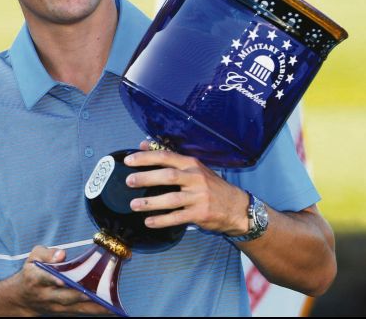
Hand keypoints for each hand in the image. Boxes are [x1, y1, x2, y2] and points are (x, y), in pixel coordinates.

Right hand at [9, 246, 112, 315]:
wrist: (22, 298)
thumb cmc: (31, 272)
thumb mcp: (33, 257)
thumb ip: (46, 253)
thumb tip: (61, 254)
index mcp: (36, 278)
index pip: (44, 278)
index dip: (52, 279)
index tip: (62, 280)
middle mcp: (46, 294)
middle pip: (64, 296)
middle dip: (80, 295)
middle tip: (96, 292)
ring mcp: (55, 306)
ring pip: (75, 307)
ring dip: (93, 306)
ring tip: (111, 304)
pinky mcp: (63, 312)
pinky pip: (80, 312)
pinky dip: (95, 311)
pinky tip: (111, 309)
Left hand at [124, 141, 249, 235]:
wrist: (236, 207)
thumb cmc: (211, 186)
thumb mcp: (194, 168)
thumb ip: (170, 157)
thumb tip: (144, 144)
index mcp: (192, 164)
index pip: (166, 157)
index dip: (146, 157)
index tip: (129, 160)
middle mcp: (196, 178)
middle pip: (168, 176)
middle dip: (146, 178)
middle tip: (129, 181)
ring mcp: (199, 197)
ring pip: (171, 199)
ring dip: (151, 202)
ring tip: (134, 205)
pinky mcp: (200, 214)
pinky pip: (177, 217)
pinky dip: (161, 220)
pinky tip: (149, 221)